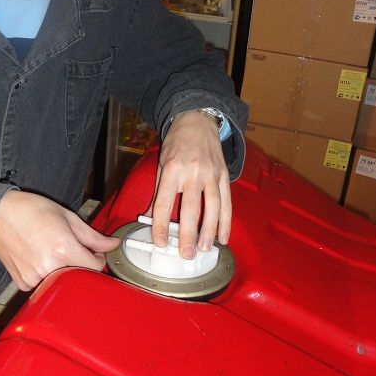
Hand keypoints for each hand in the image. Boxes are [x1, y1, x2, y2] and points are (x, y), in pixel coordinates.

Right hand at [0, 190, 119, 290]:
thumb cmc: (31, 210)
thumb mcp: (67, 217)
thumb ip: (92, 236)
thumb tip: (112, 244)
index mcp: (64, 249)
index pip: (96, 267)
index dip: (98, 258)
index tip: (94, 252)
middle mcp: (50, 267)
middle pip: (80, 276)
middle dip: (81, 264)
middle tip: (72, 249)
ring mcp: (35, 278)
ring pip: (62, 282)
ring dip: (64, 270)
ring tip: (52, 250)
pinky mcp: (24, 283)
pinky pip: (45, 284)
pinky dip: (48, 274)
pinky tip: (39, 258)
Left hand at [150, 110, 231, 259]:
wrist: (197, 121)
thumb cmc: (176, 143)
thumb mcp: (161, 163)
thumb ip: (158, 192)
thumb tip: (148, 217)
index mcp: (171, 169)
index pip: (163, 202)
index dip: (160, 224)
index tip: (160, 243)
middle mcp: (192, 172)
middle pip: (190, 207)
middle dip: (188, 233)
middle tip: (187, 254)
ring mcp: (211, 173)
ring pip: (213, 206)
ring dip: (210, 230)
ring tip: (206, 249)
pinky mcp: (224, 174)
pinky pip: (227, 201)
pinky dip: (226, 220)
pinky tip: (223, 236)